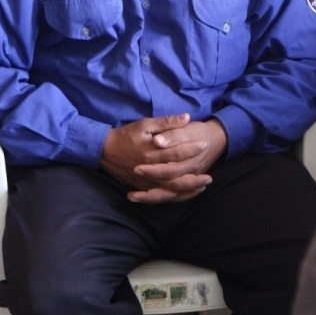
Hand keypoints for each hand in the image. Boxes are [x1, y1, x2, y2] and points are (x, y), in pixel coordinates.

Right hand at [100, 114, 226, 203]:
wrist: (105, 150)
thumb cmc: (126, 135)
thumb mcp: (145, 124)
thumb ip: (166, 122)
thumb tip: (186, 117)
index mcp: (152, 151)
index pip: (177, 151)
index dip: (192, 149)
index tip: (205, 145)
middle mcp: (151, 169)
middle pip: (177, 177)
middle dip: (194, 178)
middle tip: (210, 178)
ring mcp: (146, 180)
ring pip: (170, 190)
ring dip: (188, 190)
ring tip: (201, 187)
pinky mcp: (142, 187)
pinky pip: (161, 196)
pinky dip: (175, 197)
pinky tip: (184, 194)